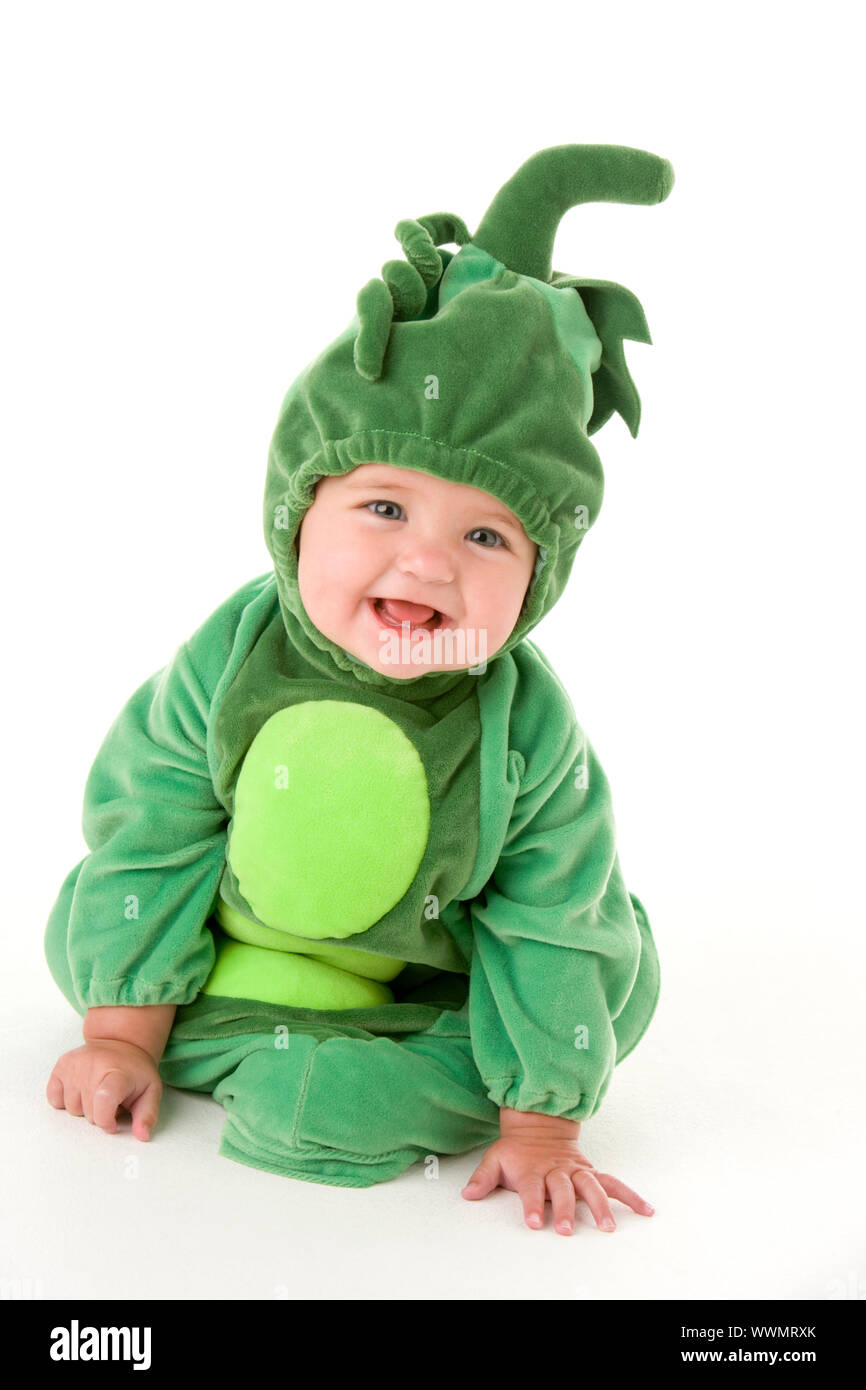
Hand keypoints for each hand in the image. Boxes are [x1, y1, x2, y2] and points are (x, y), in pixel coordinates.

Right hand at [45, 1039, 164, 1141]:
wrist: (121, 1042)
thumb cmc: (135, 1072)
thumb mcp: (150, 1091)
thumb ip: (147, 1116)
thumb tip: (142, 1136)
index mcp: (118, 1073)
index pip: (104, 1100)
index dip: (106, 1120)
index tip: (113, 1124)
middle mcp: (93, 1066)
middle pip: (88, 1113)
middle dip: (100, 1115)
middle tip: (111, 1100)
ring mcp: (75, 1065)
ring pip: (71, 1109)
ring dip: (84, 1108)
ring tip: (96, 1093)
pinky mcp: (61, 1065)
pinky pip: (54, 1098)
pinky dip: (65, 1100)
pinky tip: (80, 1089)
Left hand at [461, 1111, 654, 1235]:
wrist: (538, 1125)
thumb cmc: (516, 1150)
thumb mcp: (494, 1159)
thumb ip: (482, 1178)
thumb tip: (467, 1194)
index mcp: (532, 1169)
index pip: (532, 1189)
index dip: (532, 1205)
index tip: (534, 1222)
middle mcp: (556, 1170)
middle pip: (562, 1190)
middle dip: (566, 1209)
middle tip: (567, 1230)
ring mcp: (576, 1171)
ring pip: (591, 1186)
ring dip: (600, 1206)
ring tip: (609, 1227)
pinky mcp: (591, 1172)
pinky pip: (613, 1183)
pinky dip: (630, 1195)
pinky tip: (646, 1210)